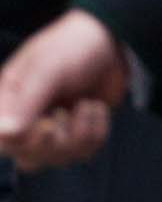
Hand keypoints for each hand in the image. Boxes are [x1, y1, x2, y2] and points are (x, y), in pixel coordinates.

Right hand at [0, 11, 128, 170]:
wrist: (111, 42)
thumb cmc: (73, 47)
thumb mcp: (48, 67)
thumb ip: (27, 99)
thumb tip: (4, 132)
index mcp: (6, 105)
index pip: (2, 143)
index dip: (24, 142)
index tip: (46, 126)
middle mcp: (24, 122)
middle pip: (29, 158)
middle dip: (56, 139)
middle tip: (65, 112)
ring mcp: (51, 131)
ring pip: (58, 159)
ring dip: (80, 134)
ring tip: (85, 106)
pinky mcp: (77, 135)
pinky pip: (84, 153)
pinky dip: (97, 133)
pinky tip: (95, 109)